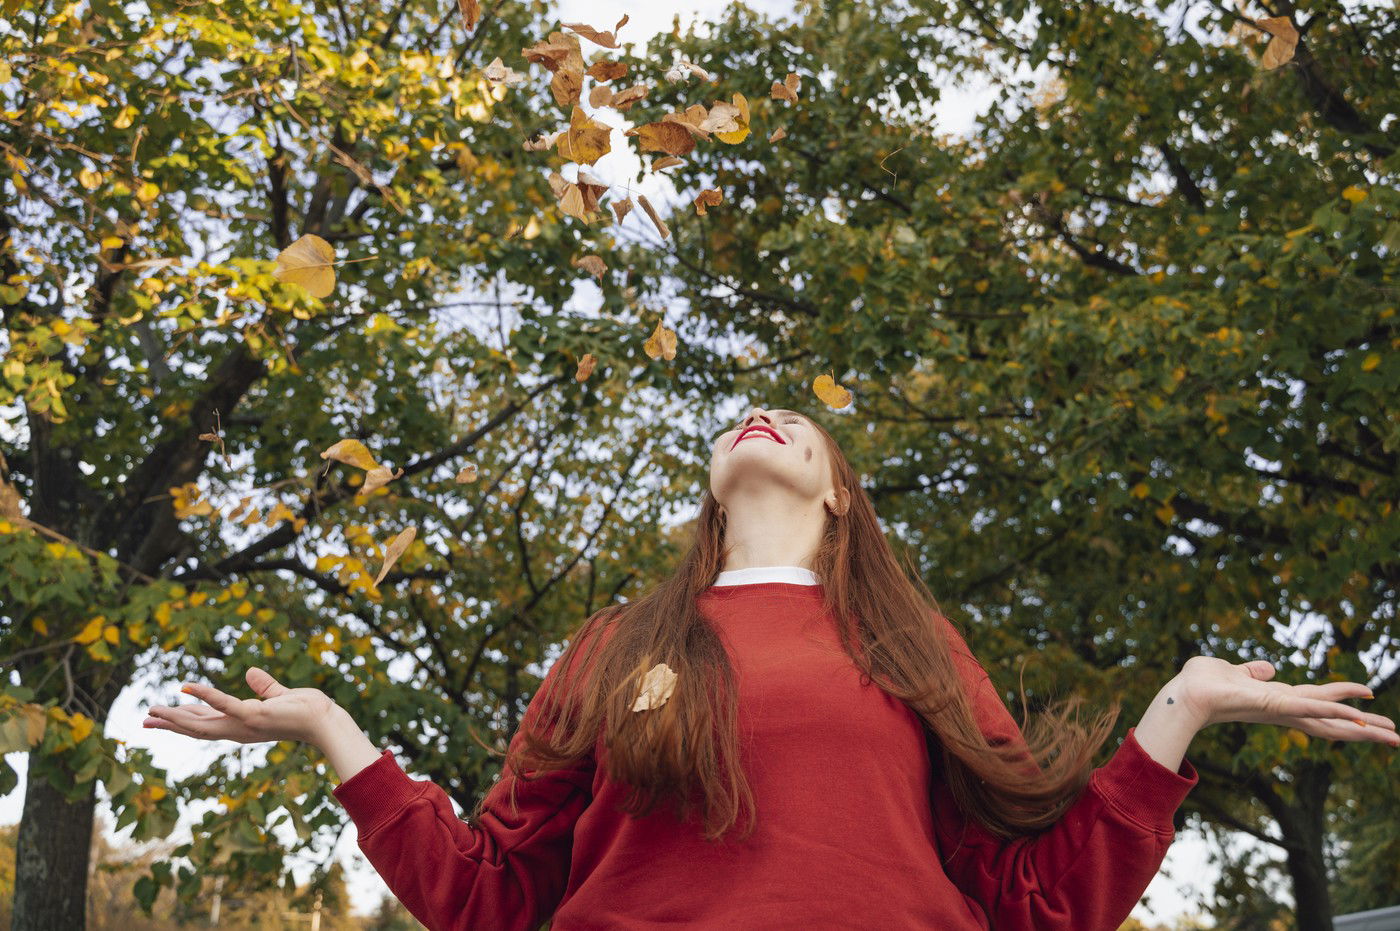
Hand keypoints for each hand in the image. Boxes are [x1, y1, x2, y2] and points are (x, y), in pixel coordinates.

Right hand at [141, 667, 338, 745]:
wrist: (325, 720)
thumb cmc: (305, 710)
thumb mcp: (278, 696)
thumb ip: (264, 686)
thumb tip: (249, 673)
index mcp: (241, 725)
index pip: (205, 724)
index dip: (181, 721)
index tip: (159, 719)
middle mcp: (239, 729)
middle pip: (197, 728)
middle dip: (171, 725)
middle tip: (144, 721)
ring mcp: (245, 724)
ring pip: (203, 722)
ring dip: (178, 716)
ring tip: (154, 710)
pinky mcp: (254, 715)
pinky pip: (225, 704)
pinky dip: (206, 696)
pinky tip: (187, 688)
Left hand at [1174, 656, 1398, 746]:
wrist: (1184, 694)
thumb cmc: (1203, 685)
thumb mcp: (1234, 672)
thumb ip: (1253, 672)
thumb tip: (1268, 668)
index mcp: (1278, 701)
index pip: (1319, 706)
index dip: (1345, 710)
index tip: (1370, 714)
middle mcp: (1285, 711)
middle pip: (1333, 723)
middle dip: (1365, 730)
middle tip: (1397, 737)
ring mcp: (1283, 710)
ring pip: (1331, 720)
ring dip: (1363, 727)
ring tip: (1393, 735)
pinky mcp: (1277, 705)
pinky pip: (1313, 708)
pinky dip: (1337, 712)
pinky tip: (1360, 717)